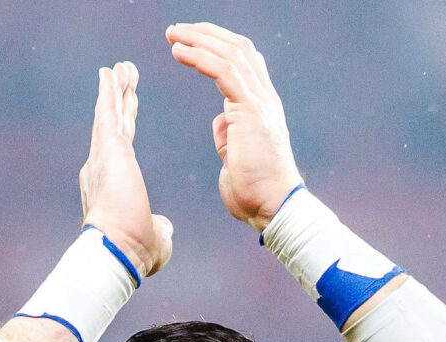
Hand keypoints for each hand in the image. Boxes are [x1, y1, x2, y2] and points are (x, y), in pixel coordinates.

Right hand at [79, 62, 172, 279]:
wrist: (117, 250)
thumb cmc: (134, 251)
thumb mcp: (155, 236)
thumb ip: (160, 228)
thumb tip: (166, 228)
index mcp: (114, 182)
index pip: (122, 145)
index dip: (126, 124)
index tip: (130, 107)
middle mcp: (102, 166)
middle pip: (114, 124)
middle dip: (120, 99)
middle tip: (123, 75)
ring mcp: (102, 156)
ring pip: (110, 114)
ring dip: (115, 90)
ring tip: (121, 67)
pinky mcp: (108, 149)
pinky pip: (108, 112)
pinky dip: (109, 91)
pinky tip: (110, 72)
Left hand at [167, 22, 301, 228]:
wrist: (272, 207)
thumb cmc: (255, 190)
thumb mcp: (236, 154)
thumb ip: (229, 133)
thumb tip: (221, 122)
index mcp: (261, 106)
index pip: (243, 60)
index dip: (216, 44)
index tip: (189, 41)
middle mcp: (264, 97)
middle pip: (237, 48)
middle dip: (205, 34)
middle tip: (176, 30)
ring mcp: (260, 102)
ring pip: (230, 53)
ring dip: (198, 39)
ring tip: (173, 35)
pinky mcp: (250, 110)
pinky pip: (223, 71)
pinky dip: (199, 57)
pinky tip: (179, 52)